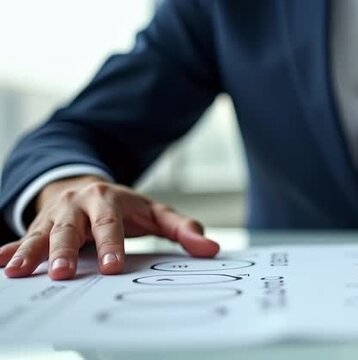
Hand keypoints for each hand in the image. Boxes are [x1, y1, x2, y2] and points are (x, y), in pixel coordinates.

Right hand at [1, 176, 219, 279]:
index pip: (110, 224)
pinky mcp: (39, 225)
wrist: (86, 185)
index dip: (110, 245)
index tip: (111, 267)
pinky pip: (21, 237)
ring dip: (30, 252)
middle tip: (63, 274)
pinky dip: (9, 250)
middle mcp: (78, 205)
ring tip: (20, 271)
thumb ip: (183, 230)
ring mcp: (56, 215)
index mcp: (109, 200)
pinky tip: (1, 264)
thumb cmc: (126, 207)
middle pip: (71, 228)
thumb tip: (211, 249)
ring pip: (42, 233)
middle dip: (65, 251)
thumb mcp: (156, 213)